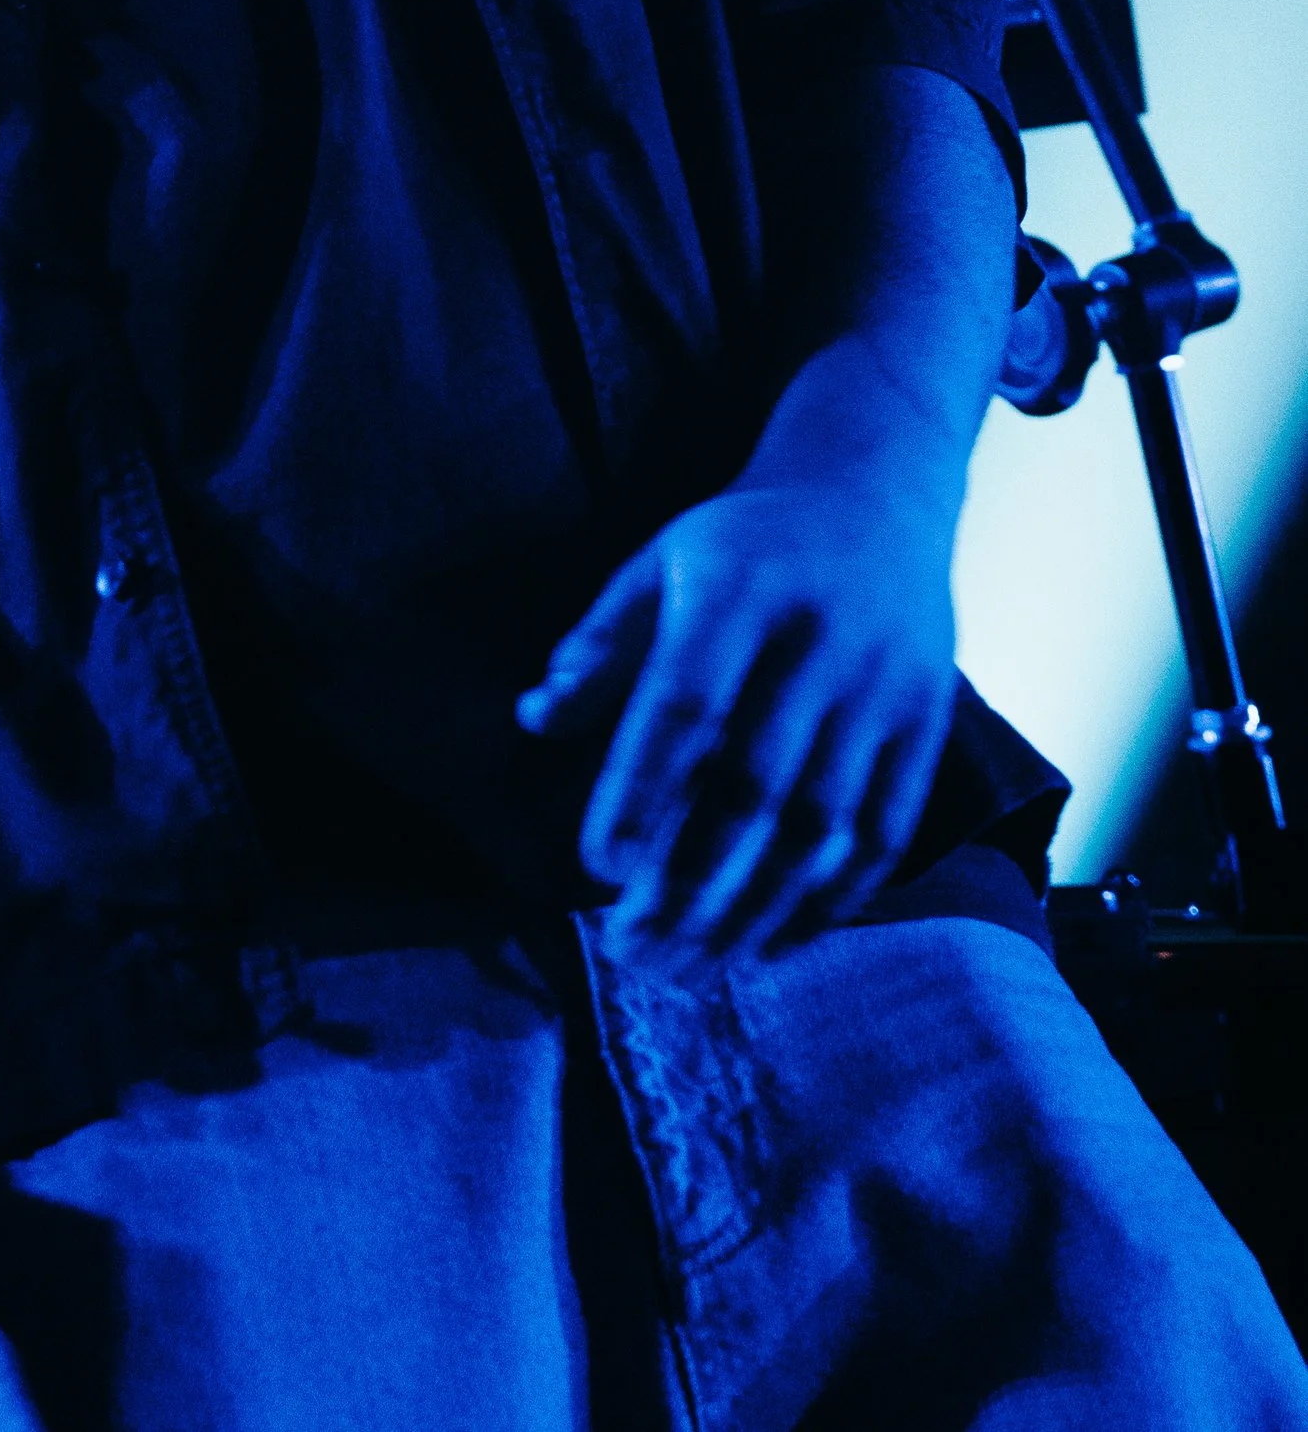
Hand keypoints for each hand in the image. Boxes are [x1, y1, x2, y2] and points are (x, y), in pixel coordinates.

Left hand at [515, 473, 957, 964]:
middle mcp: (818, 639)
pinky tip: (771, 944)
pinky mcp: (925, 723)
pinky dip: (829, 900)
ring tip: (691, 969)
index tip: (598, 866)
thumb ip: (599, 645)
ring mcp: (882, 686)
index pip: (683, 704)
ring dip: (753, 909)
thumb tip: (533, 721)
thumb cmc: (745, 542)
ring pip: (819, 826)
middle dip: (690, 880)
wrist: (875, 490)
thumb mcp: (661, 562)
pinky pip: (882, 831)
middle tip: (633, 949)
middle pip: (754, 785)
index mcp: (737, 588)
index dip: (640, 790)